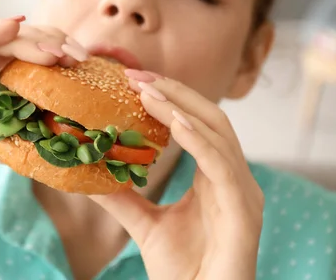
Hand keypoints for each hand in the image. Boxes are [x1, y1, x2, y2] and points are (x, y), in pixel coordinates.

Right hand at [0, 17, 85, 198]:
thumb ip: (4, 142)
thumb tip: (46, 140)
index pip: (19, 63)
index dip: (52, 61)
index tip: (85, 68)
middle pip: (10, 45)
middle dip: (48, 45)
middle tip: (81, 53)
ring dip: (24, 38)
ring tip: (56, 45)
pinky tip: (10, 26)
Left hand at [91, 72, 263, 279]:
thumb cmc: (183, 272)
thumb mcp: (146, 225)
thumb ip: (123, 199)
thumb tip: (90, 174)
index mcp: (217, 178)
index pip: (198, 124)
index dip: (170, 98)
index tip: (134, 81)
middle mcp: (235, 179)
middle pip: (211, 118)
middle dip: (175, 93)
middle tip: (137, 76)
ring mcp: (244, 194)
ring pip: (219, 133)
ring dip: (182, 108)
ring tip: (149, 92)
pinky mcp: (245, 212)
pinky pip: (222, 166)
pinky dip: (199, 140)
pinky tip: (174, 123)